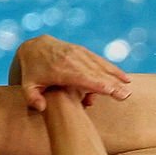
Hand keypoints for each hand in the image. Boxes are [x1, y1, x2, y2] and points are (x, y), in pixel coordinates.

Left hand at [15, 35, 131, 111]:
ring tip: (128, 87)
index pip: (83, 78)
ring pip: (100, 66)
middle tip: (126, 95)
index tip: (112, 92)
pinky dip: (112, 68)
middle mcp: (72, 60)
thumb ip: (32, 98)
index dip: (98, 85)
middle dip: (112, 84)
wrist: (33, 47)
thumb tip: (41, 108)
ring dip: (115, 76)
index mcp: (61, 70)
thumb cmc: (32, 72)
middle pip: (96, 73)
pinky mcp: (83, 51)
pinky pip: (99, 60)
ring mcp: (79, 53)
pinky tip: (124, 77)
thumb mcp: (27, 86)